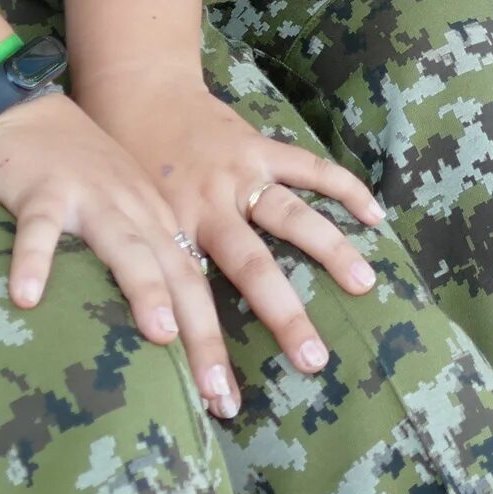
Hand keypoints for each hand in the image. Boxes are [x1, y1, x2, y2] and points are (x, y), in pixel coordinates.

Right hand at [0, 91, 263, 419]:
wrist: (30, 107)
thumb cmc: (84, 169)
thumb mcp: (131, 209)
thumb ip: (152, 257)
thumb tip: (175, 334)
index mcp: (165, 219)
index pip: (204, 286)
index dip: (221, 342)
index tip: (231, 401)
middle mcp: (142, 209)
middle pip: (183, 275)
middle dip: (206, 337)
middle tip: (223, 396)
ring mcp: (95, 195)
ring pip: (127, 246)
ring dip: (145, 289)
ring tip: (162, 336)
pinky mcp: (44, 188)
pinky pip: (39, 227)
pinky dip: (34, 258)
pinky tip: (28, 296)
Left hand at [71, 71, 389, 418]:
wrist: (130, 90)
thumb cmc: (117, 165)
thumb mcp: (119, 224)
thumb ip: (140, 270)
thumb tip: (146, 339)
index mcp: (169, 230)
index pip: (192, 303)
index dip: (206, 355)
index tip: (223, 403)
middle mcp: (208, 205)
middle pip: (253, 269)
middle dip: (284, 317)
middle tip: (315, 361)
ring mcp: (239, 174)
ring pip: (292, 217)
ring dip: (331, 251)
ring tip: (363, 285)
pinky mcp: (259, 146)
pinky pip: (309, 167)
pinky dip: (343, 189)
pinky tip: (375, 216)